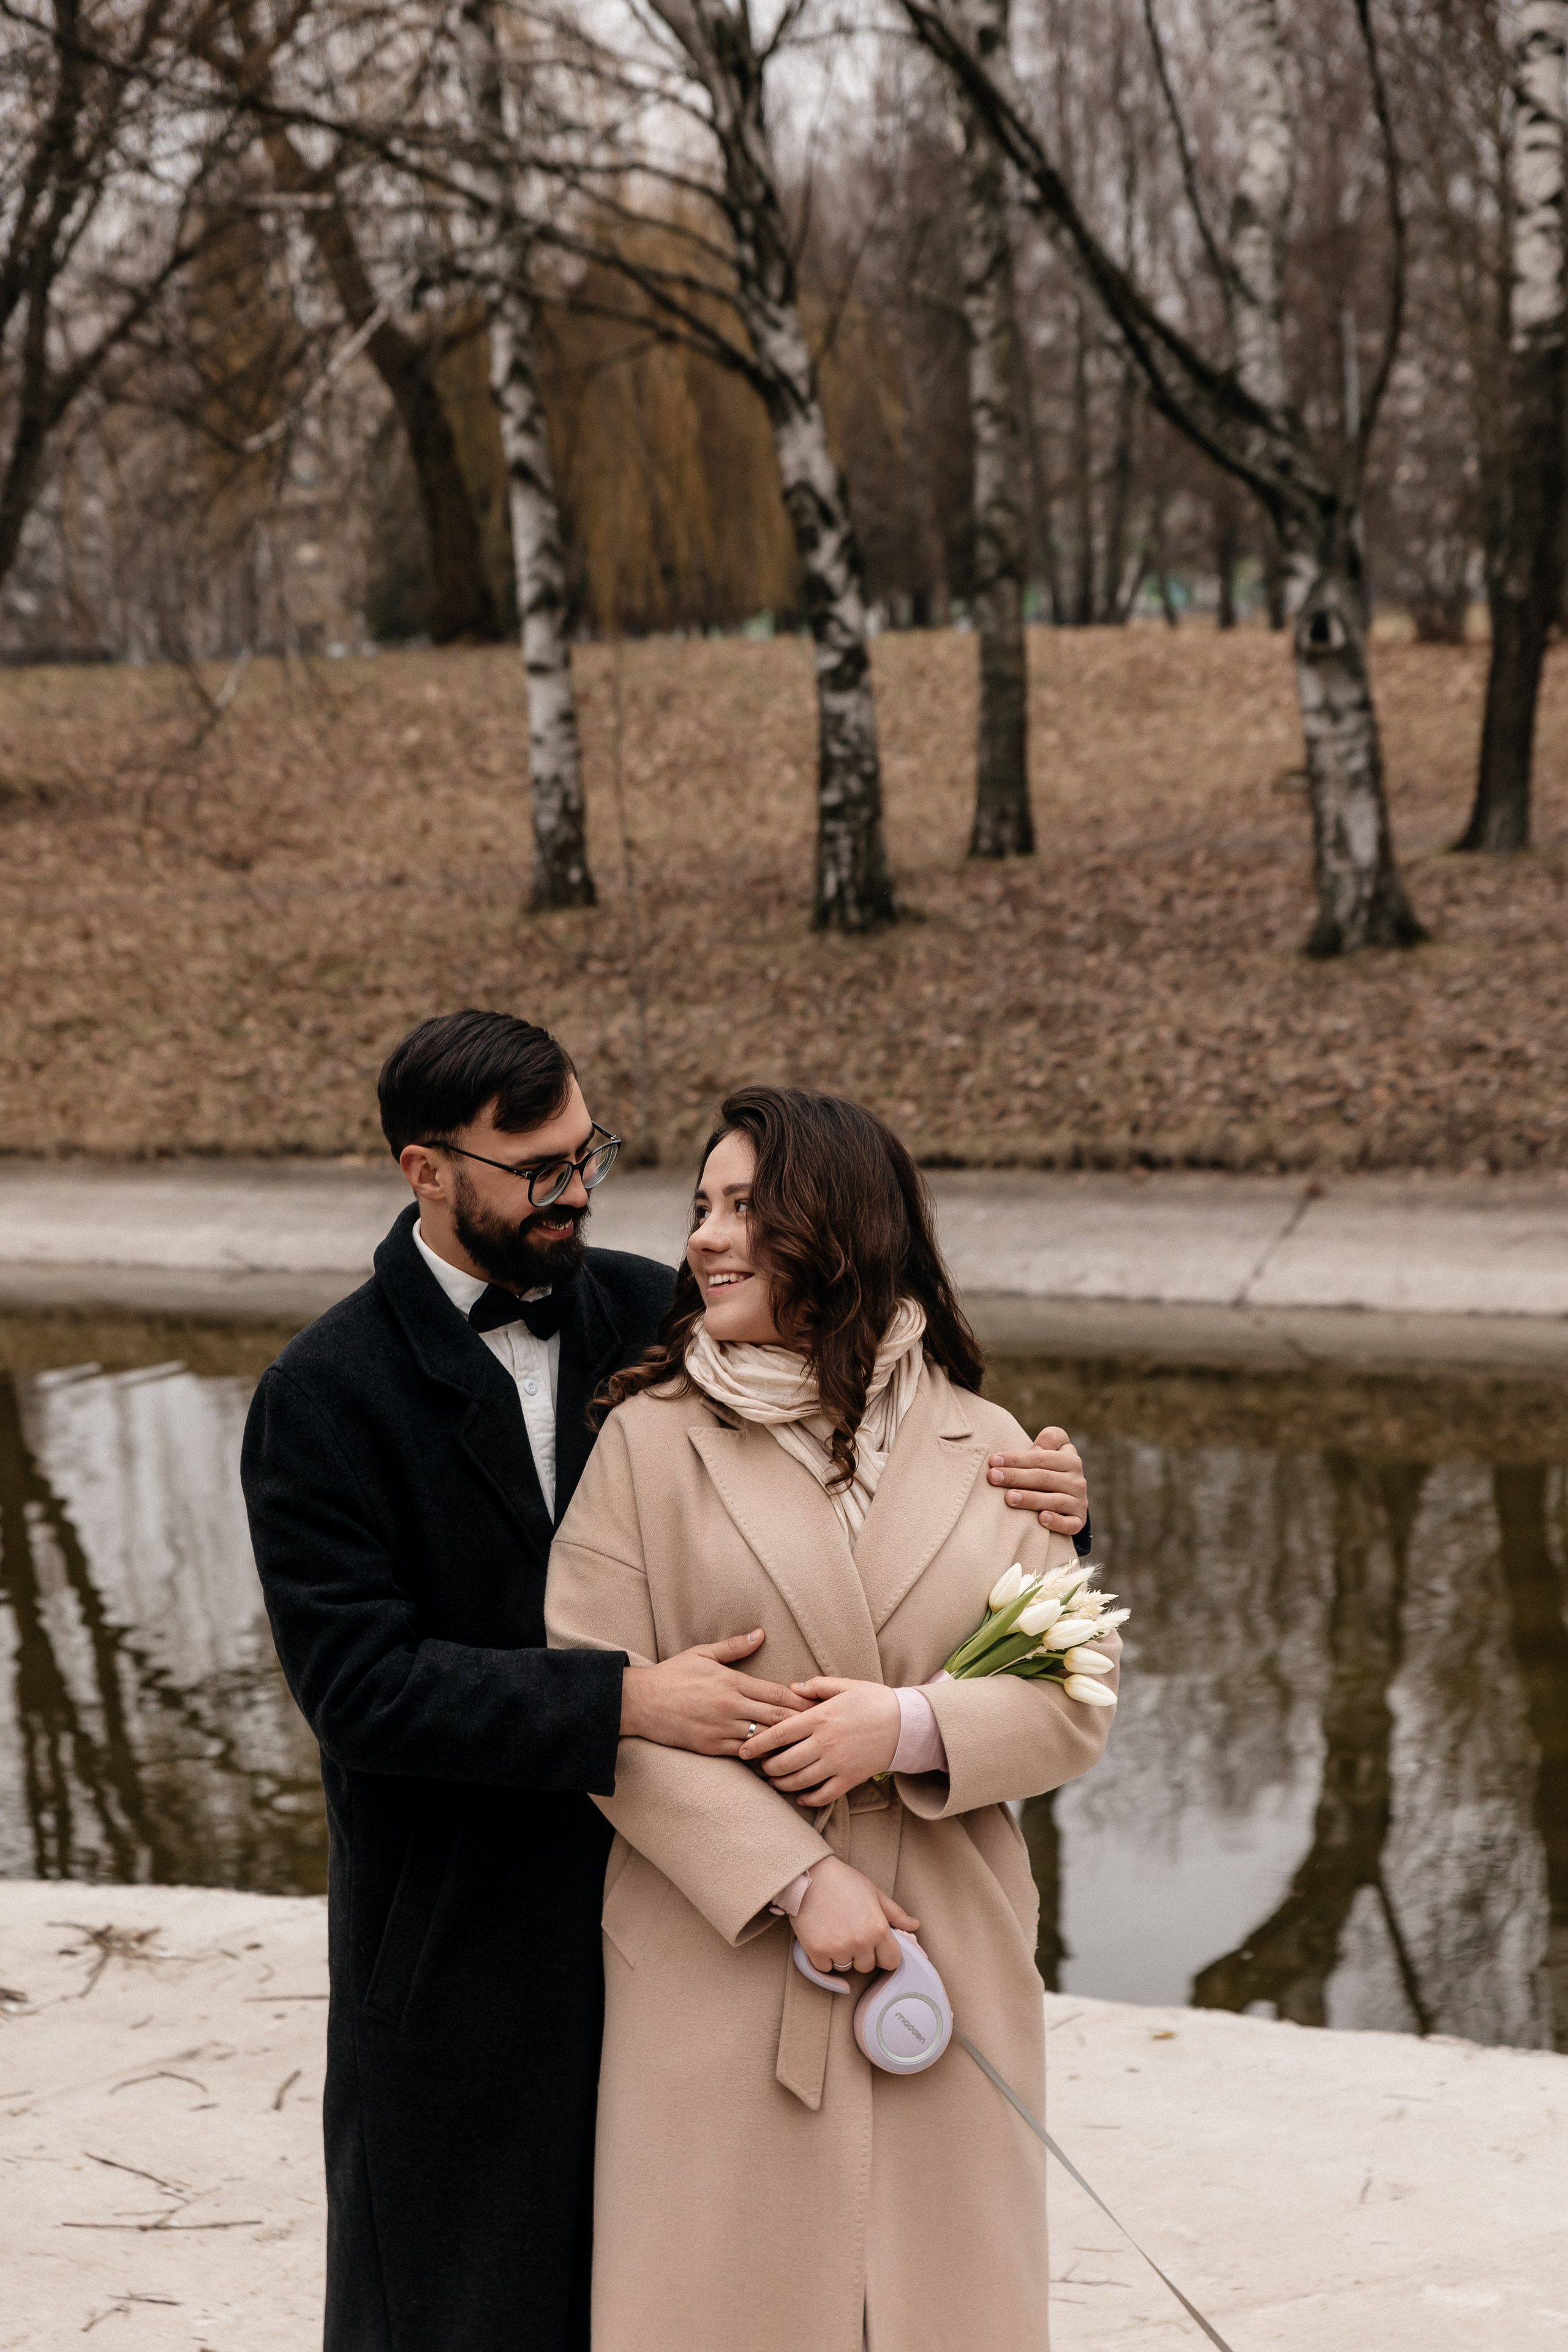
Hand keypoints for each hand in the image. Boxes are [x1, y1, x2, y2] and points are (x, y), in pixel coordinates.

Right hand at [620, 1631, 809, 1753]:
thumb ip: (734, 1647)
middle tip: (822, 1726)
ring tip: (806, 1745)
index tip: (816, 1703)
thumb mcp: (702, 1653)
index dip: (798, 1700)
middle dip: (800, 1722)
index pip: (775, 1692)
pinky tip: (775, 1757)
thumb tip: (760, 1634)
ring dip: (784, 1741)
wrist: (640, 1702)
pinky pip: (742, 1753)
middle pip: (775, 1716)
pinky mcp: (710, 1747)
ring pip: (762, 1738)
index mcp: (731, 1681)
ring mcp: (720, 1729)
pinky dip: (760, 1755)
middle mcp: (729, 1706)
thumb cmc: (673, 1674)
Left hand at [738, 1677, 899, 1804]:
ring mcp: (837, 1763)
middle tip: (759, 1766)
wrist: (906, 1723)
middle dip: (766, 1767)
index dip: (757, 1743)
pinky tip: (800, 1795)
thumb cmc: (873, 1700)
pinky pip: (823, 1794)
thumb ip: (816, 1686)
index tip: (742, 1749)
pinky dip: (808, 1798)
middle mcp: (825, 1743)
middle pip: (784, 1762)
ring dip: (781, 1784)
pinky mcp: (850, 1778)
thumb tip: (791, 1688)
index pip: (779, 1733)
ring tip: (774, 1780)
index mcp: (820, 1718)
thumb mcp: (845, 1685)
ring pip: (799, 1781)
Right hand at [792, 1856, 918, 1976]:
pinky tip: (822, 1936)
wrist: (809, 1875)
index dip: (884, 1954)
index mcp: (878, 1929)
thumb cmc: (844, 1881)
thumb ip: (896, 1914)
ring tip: (835, 1931)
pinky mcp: (816, 1952)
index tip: (876, 1946)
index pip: (892, 1962)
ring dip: (842, 1955)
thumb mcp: (874, 1893)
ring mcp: (837, 1949)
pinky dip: (823, 1957)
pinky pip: (825, 1968)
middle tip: (851, 1932)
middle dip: (862, 1954)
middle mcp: (860, 1943)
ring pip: (846, 1967)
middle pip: (867, 1967)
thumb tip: (914, 1925)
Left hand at [991, 1424, 1087, 1533]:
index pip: (1041, 1457)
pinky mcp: (1078, 1521)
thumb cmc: (1049, 1469)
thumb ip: (1048, 1440)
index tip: (993, 1461)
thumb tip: (1037, 1448)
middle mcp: (1077, 1480)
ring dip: (1031, 1499)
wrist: (1067, 1499)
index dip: (1017, 1458)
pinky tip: (1041, 1519)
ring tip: (1009, 1498)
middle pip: (1044, 1478)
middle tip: (993, 1478)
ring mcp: (1079, 1502)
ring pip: (1055, 1500)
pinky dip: (1056, 1522)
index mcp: (1070, 1459)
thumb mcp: (1052, 1449)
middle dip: (1016, 1477)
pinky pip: (1070, 1524)